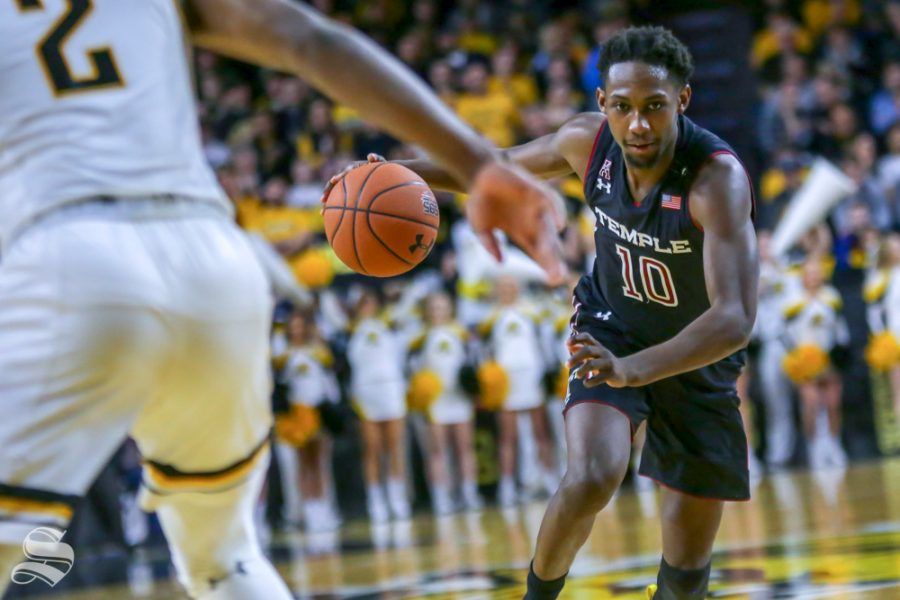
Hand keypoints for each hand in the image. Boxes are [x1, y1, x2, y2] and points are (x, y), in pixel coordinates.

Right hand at [319, 153, 385, 207]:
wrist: (380, 176)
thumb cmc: (381, 168)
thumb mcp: (381, 162)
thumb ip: (377, 158)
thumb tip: (370, 156)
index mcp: (352, 168)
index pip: (343, 172)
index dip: (339, 176)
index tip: (334, 180)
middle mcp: (345, 176)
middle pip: (334, 184)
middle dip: (328, 191)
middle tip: (323, 199)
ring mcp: (344, 184)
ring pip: (333, 193)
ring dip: (328, 203)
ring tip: (322, 212)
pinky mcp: (345, 192)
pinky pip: (338, 200)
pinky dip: (333, 208)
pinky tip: (329, 217)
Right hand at [466, 162, 567, 285]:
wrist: (479, 174)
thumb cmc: (480, 201)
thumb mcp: (480, 227)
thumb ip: (489, 244)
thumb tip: (501, 262)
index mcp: (522, 232)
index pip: (539, 252)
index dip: (547, 265)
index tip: (554, 280)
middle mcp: (533, 222)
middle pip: (548, 245)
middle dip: (553, 261)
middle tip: (558, 276)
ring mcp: (536, 207)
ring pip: (549, 228)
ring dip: (551, 242)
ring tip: (551, 255)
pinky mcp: (536, 191)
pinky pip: (551, 202)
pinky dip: (556, 212)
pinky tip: (559, 225)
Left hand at [566, 332, 630, 387]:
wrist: (625, 371)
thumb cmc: (605, 362)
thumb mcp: (595, 354)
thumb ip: (582, 349)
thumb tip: (568, 346)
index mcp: (598, 346)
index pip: (587, 337)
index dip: (577, 338)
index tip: (566, 344)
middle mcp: (603, 352)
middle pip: (588, 350)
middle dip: (575, 357)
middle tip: (566, 365)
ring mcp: (608, 363)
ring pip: (592, 364)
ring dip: (582, 370)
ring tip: (577, 375)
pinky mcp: (612, 374)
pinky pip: (599, 378)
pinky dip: (590, 382)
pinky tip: (586, 383)